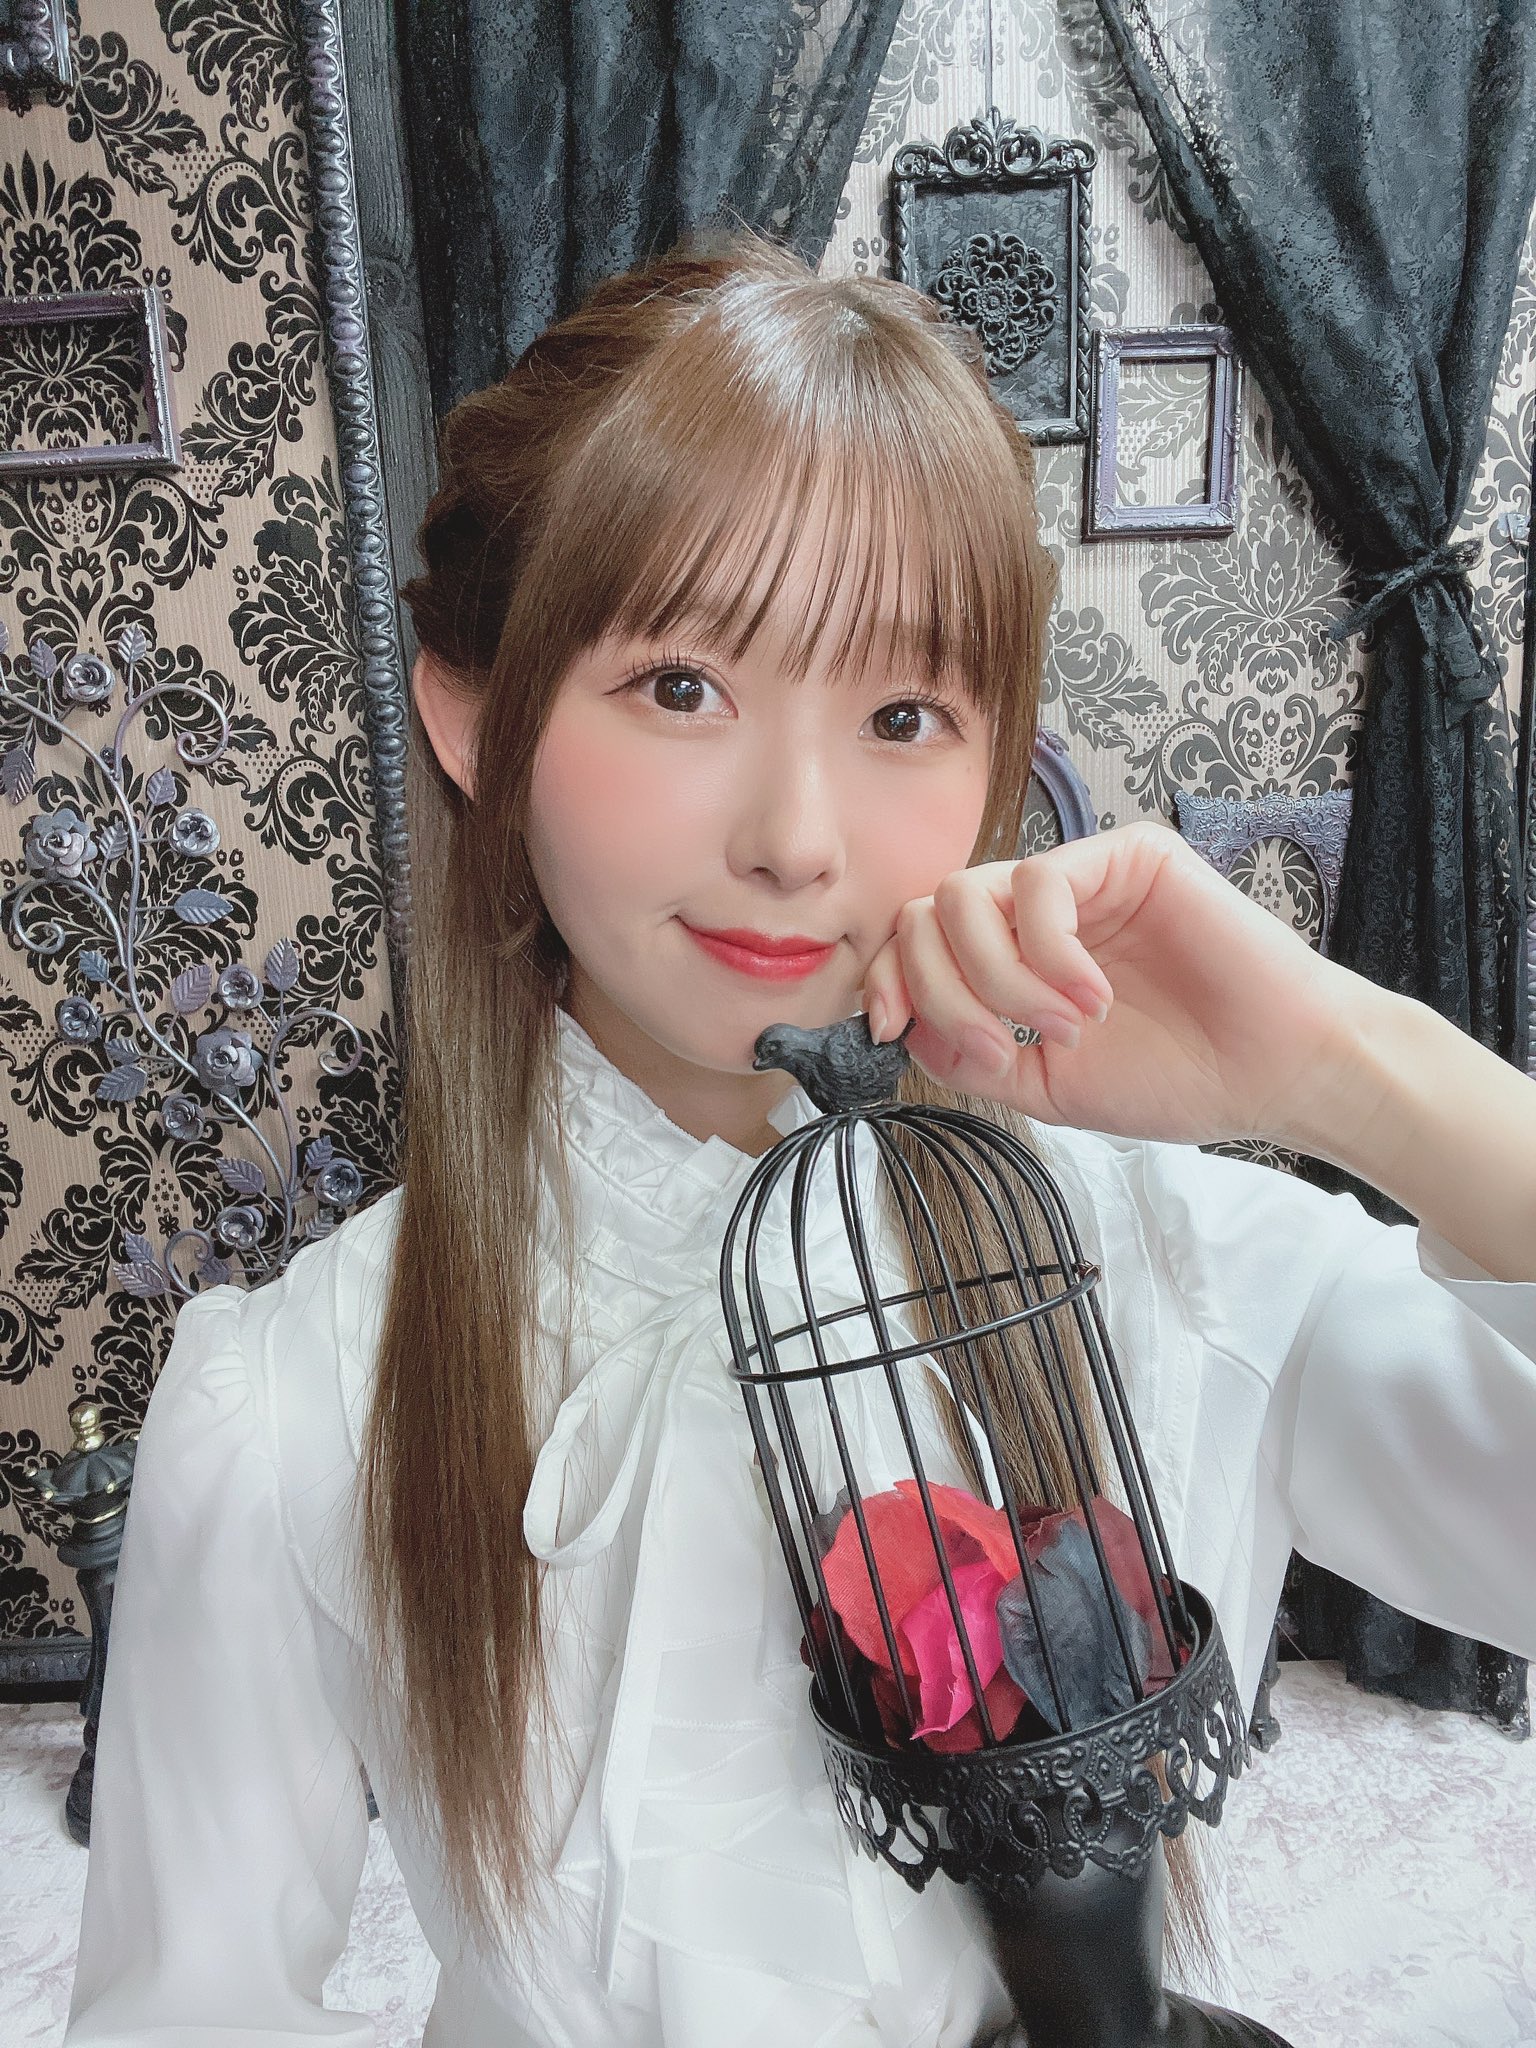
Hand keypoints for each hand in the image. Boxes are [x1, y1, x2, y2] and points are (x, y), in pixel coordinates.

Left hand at [861, 821, 1363, 1151]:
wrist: (1270, 1074)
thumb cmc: (1178, 1077)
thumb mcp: (1045, 1085)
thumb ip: (969, 1056)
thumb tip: (906, 1026)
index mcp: (1015, 958)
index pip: (916, 942)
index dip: (887, 979)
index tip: (889, 1028)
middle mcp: (1038, 912)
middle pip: (927, 913)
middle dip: (945, 991)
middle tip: (1005, 1048)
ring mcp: (1080, 879)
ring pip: (967, 895)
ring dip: (998, 978)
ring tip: (1067, 1028)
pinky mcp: (1125, 856)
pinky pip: (1038, 884)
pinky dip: (1049, 954)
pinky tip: (1094, 998)